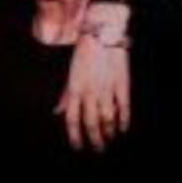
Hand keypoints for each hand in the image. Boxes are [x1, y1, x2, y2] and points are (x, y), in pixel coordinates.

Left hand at [56, 3, 130, 150]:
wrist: (103, 33)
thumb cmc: (85, 53)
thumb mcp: (71, 74)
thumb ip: (65, 95)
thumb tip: (57, 112)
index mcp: (74, 89)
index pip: (71, 120)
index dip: (74, 137)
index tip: (78, 147)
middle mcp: (89, 92)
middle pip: (90, 123)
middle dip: (94, 140)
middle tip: (98, 149)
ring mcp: (106, 89)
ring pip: (107, 119)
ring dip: (108, 133)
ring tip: (109, 140)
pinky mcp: (122, 85)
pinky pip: (123, 108)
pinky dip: (123, 121)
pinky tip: (122, 129)